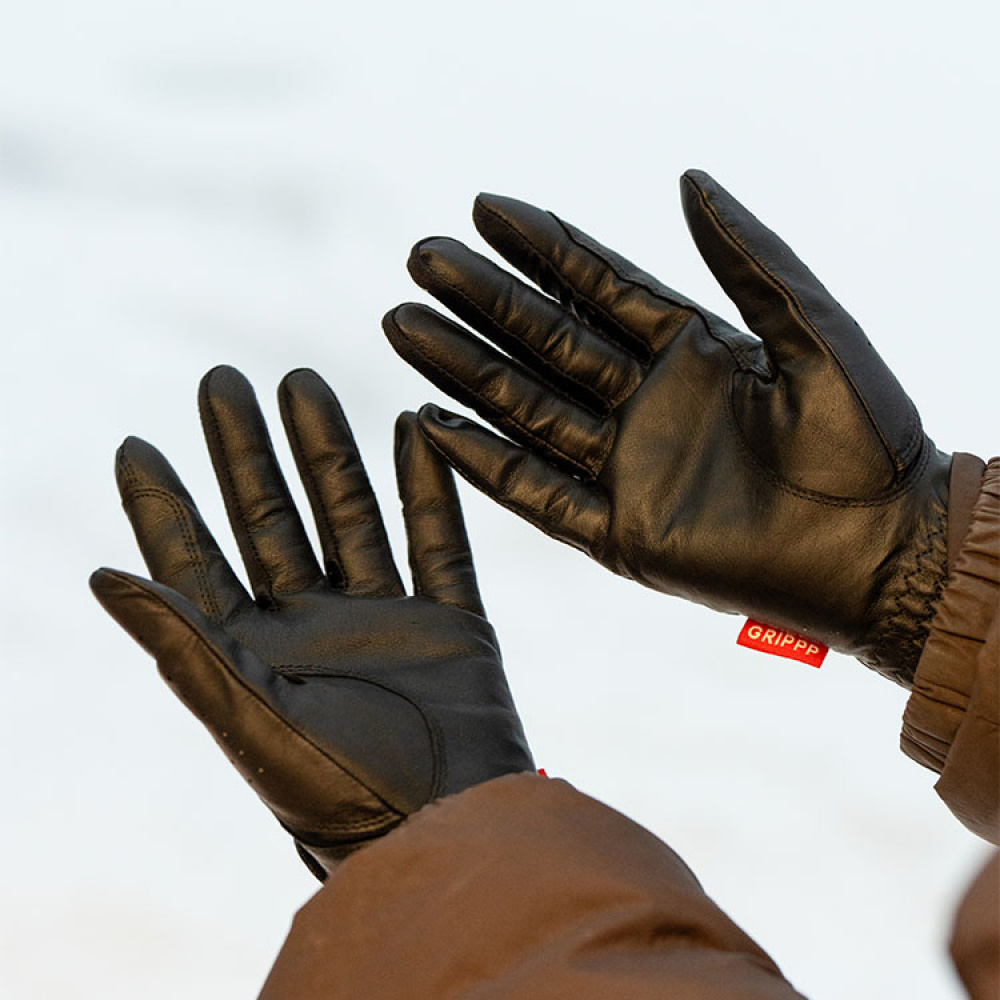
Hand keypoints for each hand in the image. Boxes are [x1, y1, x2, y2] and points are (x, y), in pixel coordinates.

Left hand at [91, 366, 532, 876]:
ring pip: (347, 514)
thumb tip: (102, 576)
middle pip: (270, 519)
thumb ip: (186, 648)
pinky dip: (427, 486)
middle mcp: (313, 628)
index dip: (163, 504)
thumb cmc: (342, 795)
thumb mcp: (251, 720)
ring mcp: (383, 619)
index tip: (138, 441)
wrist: (452, 829)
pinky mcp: (450, 621)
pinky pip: (437, 539)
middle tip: (221, 380)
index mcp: (254, 656)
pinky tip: (412, 430)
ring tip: (301, 381)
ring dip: (326, 449)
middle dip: (244, 452)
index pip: (196, 564)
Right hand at [383, 171, 949, 683]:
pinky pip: (536, 494)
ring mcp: (627, 467)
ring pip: (528, 408)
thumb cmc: (866, 441)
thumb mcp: (815, 332)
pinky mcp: (618, 533)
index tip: (484, 209)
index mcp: (692, 352)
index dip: (543, 247)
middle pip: (547, 342)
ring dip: (466, 369)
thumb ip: (750, 259)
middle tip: (421, 258)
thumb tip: (687, 181)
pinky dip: (484, 463)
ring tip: (405, 325)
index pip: (600, 286)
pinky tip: (434, 423)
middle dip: (485, 300)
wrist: (880, 551)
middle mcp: (647, 404)